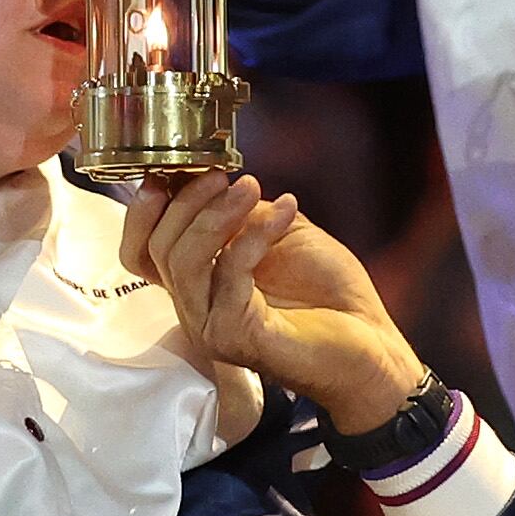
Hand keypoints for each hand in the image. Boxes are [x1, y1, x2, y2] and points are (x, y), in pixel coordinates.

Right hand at [117, 170, 428, 431]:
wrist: (373, 344)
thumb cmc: (331, 294)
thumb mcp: (281, 232)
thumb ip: (243, 212)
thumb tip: (215, 182)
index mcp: (200, 285)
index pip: (141, 252)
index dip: (144, 211)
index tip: (172, 171)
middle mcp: (196, 309)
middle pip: (159, 250)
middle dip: (187, 202)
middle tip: (222, 176)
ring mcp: (211, 327)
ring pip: (183, 263)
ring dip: (215, 215)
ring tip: (250, 188)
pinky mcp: (235, 337)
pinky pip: (229, 275)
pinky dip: (256, 236)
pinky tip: (287, 212)